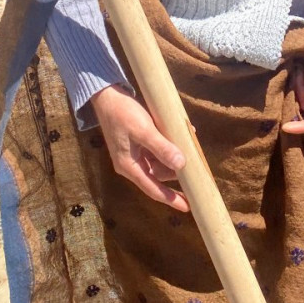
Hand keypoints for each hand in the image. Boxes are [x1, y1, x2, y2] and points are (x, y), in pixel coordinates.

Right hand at [91, 85, 188, 210]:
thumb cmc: (122, 113)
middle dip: (177, 171)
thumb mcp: (143, 130)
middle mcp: (132, 164)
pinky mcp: (138, 143)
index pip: (153, 189)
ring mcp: (135, 153)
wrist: (106, 95)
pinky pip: (158, 150)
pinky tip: (183, 135)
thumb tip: (181, 164)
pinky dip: (170, 145)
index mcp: (129, 166)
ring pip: (160, 162)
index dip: (171, 199)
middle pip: (159, 174)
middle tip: (197, 168)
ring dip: (175, 155)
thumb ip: (162, 147)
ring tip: (191, 145)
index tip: (187, 207)